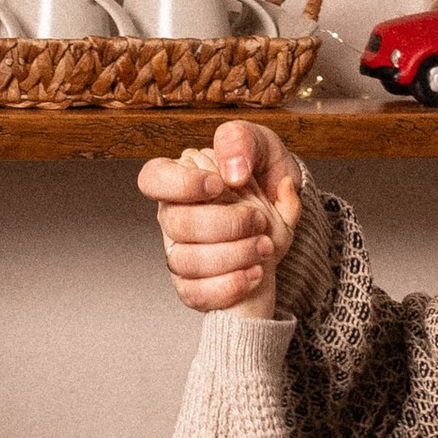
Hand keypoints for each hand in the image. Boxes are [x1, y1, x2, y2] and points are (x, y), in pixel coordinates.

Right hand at [135, 118, 303, 313]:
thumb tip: (232, 170)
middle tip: (258, 220)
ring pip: (185, 261)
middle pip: (176, 224)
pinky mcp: (193, 285)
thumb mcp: (263, 147)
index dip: (181, 184)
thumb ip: (243, 142)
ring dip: (233, 255)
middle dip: (225, 224)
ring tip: (264, 247)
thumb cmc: (266, 182)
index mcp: (183, 179)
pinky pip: (195, 294)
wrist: (284, 222)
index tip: (219, 185)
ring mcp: (181, 252)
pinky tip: (254, 273)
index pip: (153, 178)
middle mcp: (175, 217)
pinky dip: (228, 286)